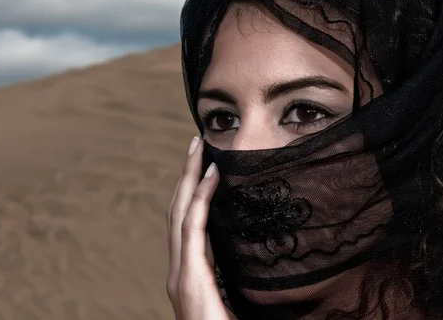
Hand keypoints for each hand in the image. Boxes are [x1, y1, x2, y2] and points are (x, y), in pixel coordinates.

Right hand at [167, 136, 235, 319]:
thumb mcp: (239, 297)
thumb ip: (242, 273)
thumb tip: (262, 250)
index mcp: (191, 273)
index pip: (188, 222)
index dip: (193, 190)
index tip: (205, 162)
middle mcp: (180, 270)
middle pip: (179, 210)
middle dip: (188, 175)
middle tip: (197, 143)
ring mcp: (181, 274)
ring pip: (181, 213)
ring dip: (190, 178)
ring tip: (199, 149)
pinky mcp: (188, 279)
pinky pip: (193, 229)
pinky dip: (199, 199)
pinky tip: (211, 176)